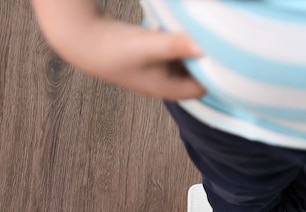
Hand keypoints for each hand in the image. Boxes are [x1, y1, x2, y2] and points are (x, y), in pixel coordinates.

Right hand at [62, 18, 205, 99]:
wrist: (80, 37)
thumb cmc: (113, 47)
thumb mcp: (149, 45)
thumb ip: (177, 46)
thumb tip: (205, 47)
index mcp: (166, 89)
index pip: (202, 89)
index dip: (216, 75)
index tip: (226, 56)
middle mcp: (163, 83)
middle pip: (195, 76)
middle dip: (206, 61)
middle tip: (219, 41)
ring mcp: (156, 70)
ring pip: (184, 62)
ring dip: (192, 50)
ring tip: (204, 33)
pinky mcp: (149, 57)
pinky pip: (173, 52)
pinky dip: (179, 42)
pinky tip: (182, 27)